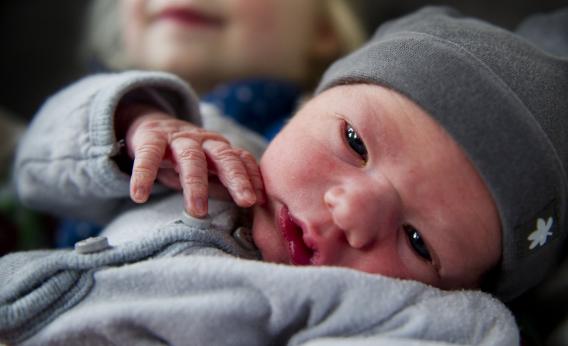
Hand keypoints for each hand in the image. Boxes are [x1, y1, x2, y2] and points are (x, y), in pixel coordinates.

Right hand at [122, 106, 263, 216]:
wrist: (150, 126)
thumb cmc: (184, 157)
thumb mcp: (207, 168)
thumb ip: (225, 182)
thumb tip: (252, 205)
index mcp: (220, 148)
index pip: (241, 160)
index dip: (252, 177)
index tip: (260, 200)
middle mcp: (203, 141)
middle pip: (224, 156)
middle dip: (237, 178)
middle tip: (246, 202)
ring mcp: (177, 138)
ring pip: (191, 158)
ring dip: (195, 184)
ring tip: (197, 211)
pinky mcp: (150, 138)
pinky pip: (148, 156)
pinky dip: (144, 175)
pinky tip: (139, 195)